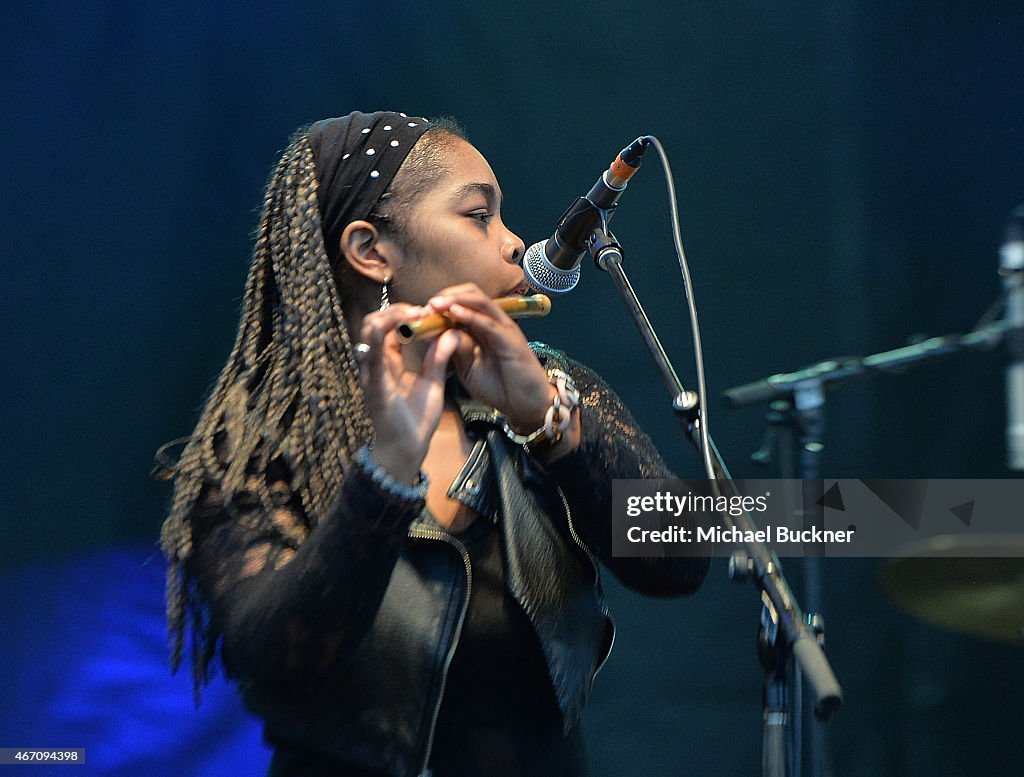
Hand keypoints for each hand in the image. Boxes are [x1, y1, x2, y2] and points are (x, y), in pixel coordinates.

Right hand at [357, 303, 459, 483]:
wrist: (409, 449)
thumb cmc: (417, 419)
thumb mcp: (433, 381)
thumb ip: (439, 358)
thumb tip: (450, 333)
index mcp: (389, 363)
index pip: (391, 329)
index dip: (406, 315)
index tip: (427, 310)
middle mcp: (376, 365)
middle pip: (376, 324)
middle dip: (396, 311)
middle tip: (420, 310)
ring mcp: (372, 374)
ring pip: (369, 335)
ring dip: (388, 319)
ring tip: (411, 314)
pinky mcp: (373, 387)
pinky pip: (370, 361)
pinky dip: (373, 342)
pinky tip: (380, 329)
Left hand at [424, 284, 555, 434]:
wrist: (525, 405)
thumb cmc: (500, 386)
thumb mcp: (468, 367)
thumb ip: (455, 348)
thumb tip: (436, 332)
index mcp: (483, 327)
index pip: (462, 302)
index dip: (441, 303)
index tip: (421, 312)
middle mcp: (494, 323)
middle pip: (471, 294)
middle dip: (446, 296)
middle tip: (427, 305)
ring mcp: (504, 329)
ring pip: (480, 301)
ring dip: (456, 300)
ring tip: (436, 305)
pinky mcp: (511, 341)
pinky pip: (490, 323)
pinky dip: (471, 316)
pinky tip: (455, 314)